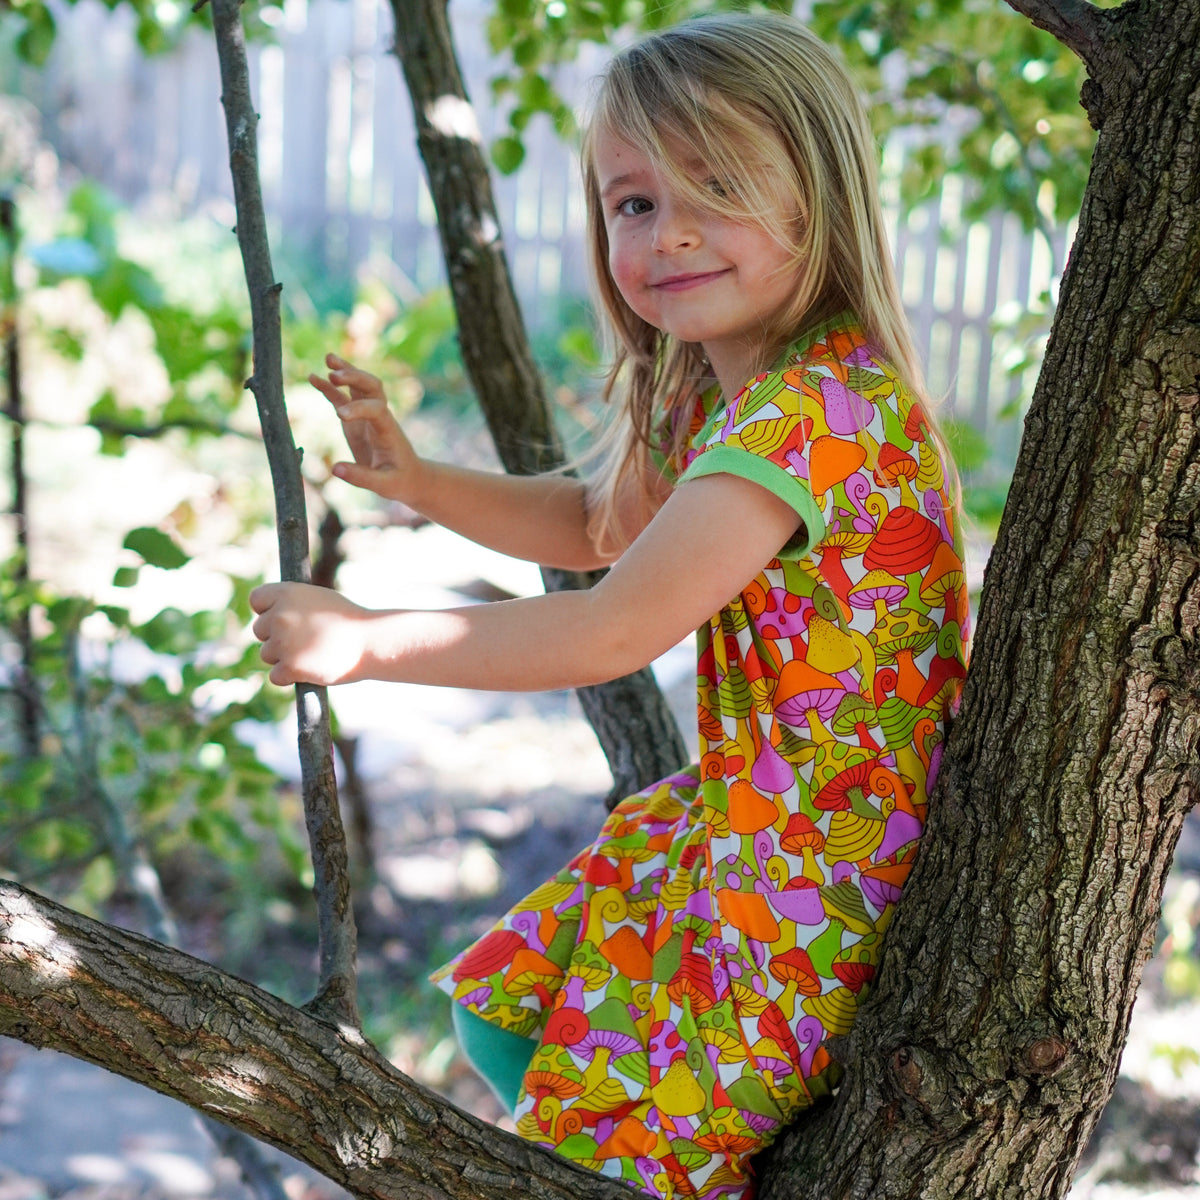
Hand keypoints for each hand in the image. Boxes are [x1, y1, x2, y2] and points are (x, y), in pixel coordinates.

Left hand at [250, 582, 372, 686]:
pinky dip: (290, 677)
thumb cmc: (350, 621)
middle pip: (259, 631)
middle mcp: (280, 615)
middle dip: (277, 637)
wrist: (371, 642)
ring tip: (313, 654)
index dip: (267, 610)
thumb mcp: (320, 599)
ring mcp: (283, 642)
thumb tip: (272, 615)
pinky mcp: (290, 667)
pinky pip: (276, 676)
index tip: (281, 618)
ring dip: (284, 658)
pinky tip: (311, 670)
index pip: (256, 600)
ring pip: (266, 654)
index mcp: (287, 593)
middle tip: (305, 641)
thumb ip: (294, 605)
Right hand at [310, 354, 424, 502]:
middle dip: (355, 377)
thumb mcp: (385, 485)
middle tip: (334, 374)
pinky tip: (312, 377)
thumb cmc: (400, 480)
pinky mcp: (355, 420)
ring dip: (345, 371)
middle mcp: (379, 417)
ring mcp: (367, 415)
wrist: (409, 477)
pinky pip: (342, 398)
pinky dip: (329, 387)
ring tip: (328, 358)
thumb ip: (361, 477)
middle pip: (372, 387)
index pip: (376, 409)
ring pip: (359, 386)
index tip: (341, 417)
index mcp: (388, 430)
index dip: (360, 409)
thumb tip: (334, 469)